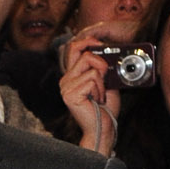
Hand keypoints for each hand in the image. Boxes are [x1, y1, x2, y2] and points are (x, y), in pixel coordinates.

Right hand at [58, 25, 120, 152]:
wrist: (103, 127)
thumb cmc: (104, 107)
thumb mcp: (104, 81)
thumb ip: (100, 66)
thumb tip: (103, 49)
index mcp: (71, 76)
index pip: (73, 48)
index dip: (87, 42)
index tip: (99, 43)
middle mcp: (65, 81)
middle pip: (85, 55)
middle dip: (101, 64)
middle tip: (104, 80)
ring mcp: (66, 88)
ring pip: (92, 69)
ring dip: (102, 82)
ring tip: (99, 96)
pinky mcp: (70, 95)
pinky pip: (92, 80)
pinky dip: (100, 90)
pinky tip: (97, 101)